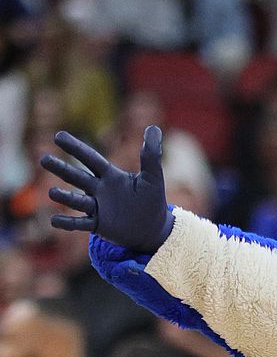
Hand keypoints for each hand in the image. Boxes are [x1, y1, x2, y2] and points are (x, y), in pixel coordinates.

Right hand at [41, 126, 173, 251]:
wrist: (152, 228)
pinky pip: (80, 223)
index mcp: (110, 176)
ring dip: (65, 197)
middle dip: (61, 169)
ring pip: (77, 201)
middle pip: (77, 177)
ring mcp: (96, 208)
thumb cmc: (151, 200)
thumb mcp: (153, 177)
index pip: (90, 159)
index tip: (58, 135)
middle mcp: (99, 190)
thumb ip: (151, 155)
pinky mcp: (98, 225)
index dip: (76, 148)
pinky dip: (68, 223)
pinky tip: (54, 221)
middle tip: (44, 159)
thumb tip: (153, 127)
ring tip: (52, 192)